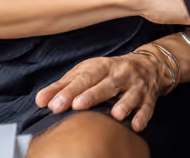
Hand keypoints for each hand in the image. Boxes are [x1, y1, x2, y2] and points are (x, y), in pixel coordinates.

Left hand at [35, 52, 166, 131]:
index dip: (70, 90)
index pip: (85, 77)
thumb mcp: (88, 73)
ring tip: (116, 115)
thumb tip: (40, 100)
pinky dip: (143, 116)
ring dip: (124, 104)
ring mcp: (136, 86)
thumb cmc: (110, 72)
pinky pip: (147, 107)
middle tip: (77, 105)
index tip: (55, 104)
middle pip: (107, 84)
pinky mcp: (149, 98)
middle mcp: (121, 74)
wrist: (148, 65)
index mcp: (103, 67)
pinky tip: (136, 125)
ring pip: (130, 94)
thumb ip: (64, 86)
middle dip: (93, 95)